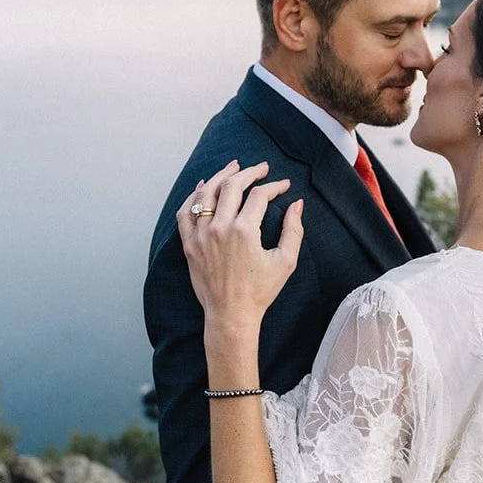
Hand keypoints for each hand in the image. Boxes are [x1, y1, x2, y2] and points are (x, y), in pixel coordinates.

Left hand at [177, 160, 303, 330]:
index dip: (274, 186)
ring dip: (221, 176)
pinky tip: (204, 187)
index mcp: (244, 231)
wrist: (231, 314)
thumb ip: (293, 230)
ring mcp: (201, 235)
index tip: (283, 185)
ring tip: (233, 167)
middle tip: (261, 168)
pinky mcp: (189, 244)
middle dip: (249, 172)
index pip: (259, 195)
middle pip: (232, 186)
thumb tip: (297, 204)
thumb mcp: (285, 262)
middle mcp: (219, 228)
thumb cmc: (260, 291)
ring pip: (207, 193)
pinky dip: (194, 196)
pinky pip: (186, 212)